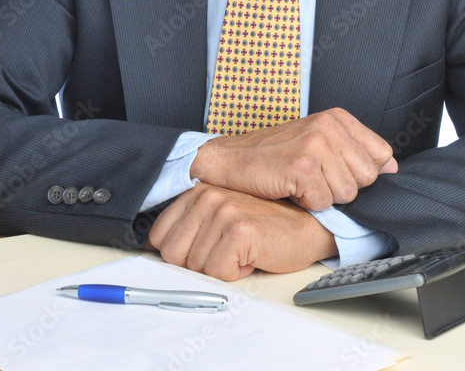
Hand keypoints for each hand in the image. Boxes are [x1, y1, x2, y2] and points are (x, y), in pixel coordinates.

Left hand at [146, 183, 336, 280]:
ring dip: (222, 268)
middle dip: (200, 264)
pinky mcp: (239, 230)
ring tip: (243, 251)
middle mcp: (207, 195)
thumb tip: (155, 252)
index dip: (183, 255)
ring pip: (196, 267)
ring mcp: (222, 210)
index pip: (159, 237)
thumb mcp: (220, 220)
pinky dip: (236, 274)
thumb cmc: (267, 225)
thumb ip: (189, 227)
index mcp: (197, 190)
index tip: (208, 248)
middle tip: (229, 250)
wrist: (308, 226)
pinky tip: (253, 256)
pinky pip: (218, 273)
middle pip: (173, 255)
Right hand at [191, 108, 397, 210]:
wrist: (230, 160)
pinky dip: (307, 204)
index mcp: (338, 118)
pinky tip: (289, 188)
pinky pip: (324, 203)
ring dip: (323, 197)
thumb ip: (356, 151)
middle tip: (314, 178)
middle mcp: (329, 126)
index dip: (362, 173)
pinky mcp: (302, 166)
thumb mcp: (319, 143)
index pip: (382, 155)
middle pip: (367, 178)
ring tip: (300, 182)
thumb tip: (393, 166)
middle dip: (343, 187)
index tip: (336, 171)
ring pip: (347, 194)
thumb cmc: (274, 155)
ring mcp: (316, 145)